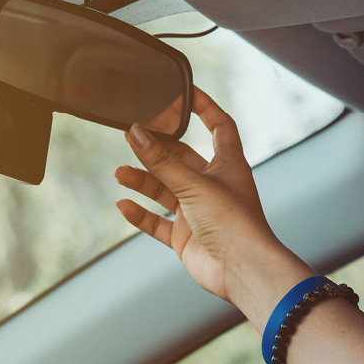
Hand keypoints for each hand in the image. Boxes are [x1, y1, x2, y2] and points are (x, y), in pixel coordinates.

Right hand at [114, 88, 307, 319]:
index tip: (182, 92)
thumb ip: (162, 161)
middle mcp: (213, 186)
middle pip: (180, 158)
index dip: (204, 108)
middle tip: (130, 137)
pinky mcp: (186, 237)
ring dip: (143, 181)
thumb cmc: (234, 223)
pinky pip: (158, 222)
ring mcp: (198, 212)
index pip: (219, 126)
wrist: (242, 270)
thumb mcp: (194, 184)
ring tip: (120, 173)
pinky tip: (124, 205)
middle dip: (156, 149)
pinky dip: (141, 214)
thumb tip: (135, 133)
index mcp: (228, 165)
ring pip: (165, 190)